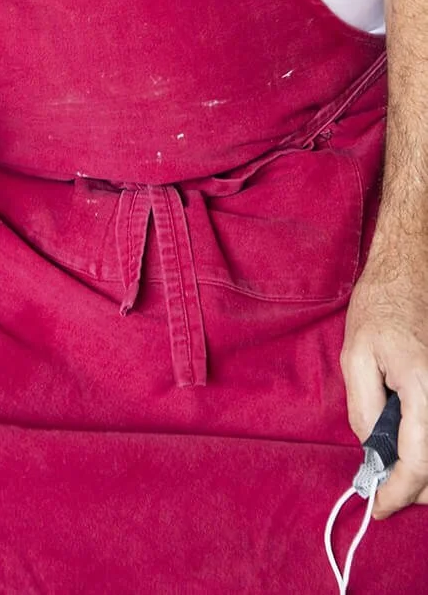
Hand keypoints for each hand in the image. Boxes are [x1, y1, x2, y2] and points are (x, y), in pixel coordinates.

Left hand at [341, 260, 427, 515]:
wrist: (414, 269)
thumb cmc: (381, 306)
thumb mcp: (355, 356)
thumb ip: (363, 409)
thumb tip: (373, 450)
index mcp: (424, 388)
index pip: (418, 463)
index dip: (397, 493)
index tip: (378, 506)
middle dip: (415, 488)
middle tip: (384, 489)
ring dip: (426, 470)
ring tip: (396, 468)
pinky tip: (411, 443)